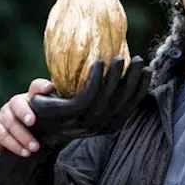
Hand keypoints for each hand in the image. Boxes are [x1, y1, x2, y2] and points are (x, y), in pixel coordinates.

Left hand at [0, 56, 149, 156]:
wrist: (36, 122)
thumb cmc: (64, 109)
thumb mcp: (90, 103)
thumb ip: (106, 93)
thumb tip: (124, 73)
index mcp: (108, 125)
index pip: (130, 106)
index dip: (141, 88)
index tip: (148, 70)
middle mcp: (99, 126)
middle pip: (122, 101)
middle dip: (133, 79)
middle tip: (138, 59)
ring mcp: (84, 122)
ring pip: (106, 98)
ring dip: (115, 77)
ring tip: (119, 58)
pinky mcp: (70, 114)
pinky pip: (87, 95)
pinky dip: (95, 79)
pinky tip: (98, 63)